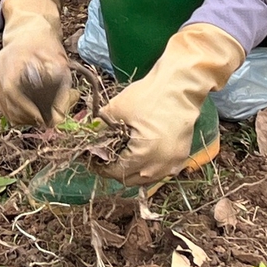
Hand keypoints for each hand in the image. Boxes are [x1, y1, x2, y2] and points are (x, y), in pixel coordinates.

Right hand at [0, 0, 75, 127]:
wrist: (28, 32)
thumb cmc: (45, 45)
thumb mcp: (59, 61)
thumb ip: (60, 85)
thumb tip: (59, 116)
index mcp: (12, 61)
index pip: (12, 90)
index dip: (26, 108)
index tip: (42, 118)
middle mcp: (0, 71)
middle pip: (9, 104)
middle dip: (29, 117)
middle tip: (49, 120)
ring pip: (6, 109)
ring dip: (25, 118)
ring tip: (43, 116)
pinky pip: (5, 108)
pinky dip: (18, 115)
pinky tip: (33, 113)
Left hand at [97, 22, 243, 187]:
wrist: (181, 86)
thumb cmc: (149, 96)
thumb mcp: (117, 109)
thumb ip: (99, 127)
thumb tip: (85, 135)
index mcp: (144, 157)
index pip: (116, 173)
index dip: (101, 167)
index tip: (92, 157)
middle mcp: (160, 168)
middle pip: (131, 180)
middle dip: (115, 170)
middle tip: (105, 155)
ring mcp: (174, 165)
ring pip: (146, 179)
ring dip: (133, 171)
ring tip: (123, 154)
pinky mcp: (181, 158)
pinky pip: (160, 171)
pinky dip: (148, 167)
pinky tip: (141, 154)